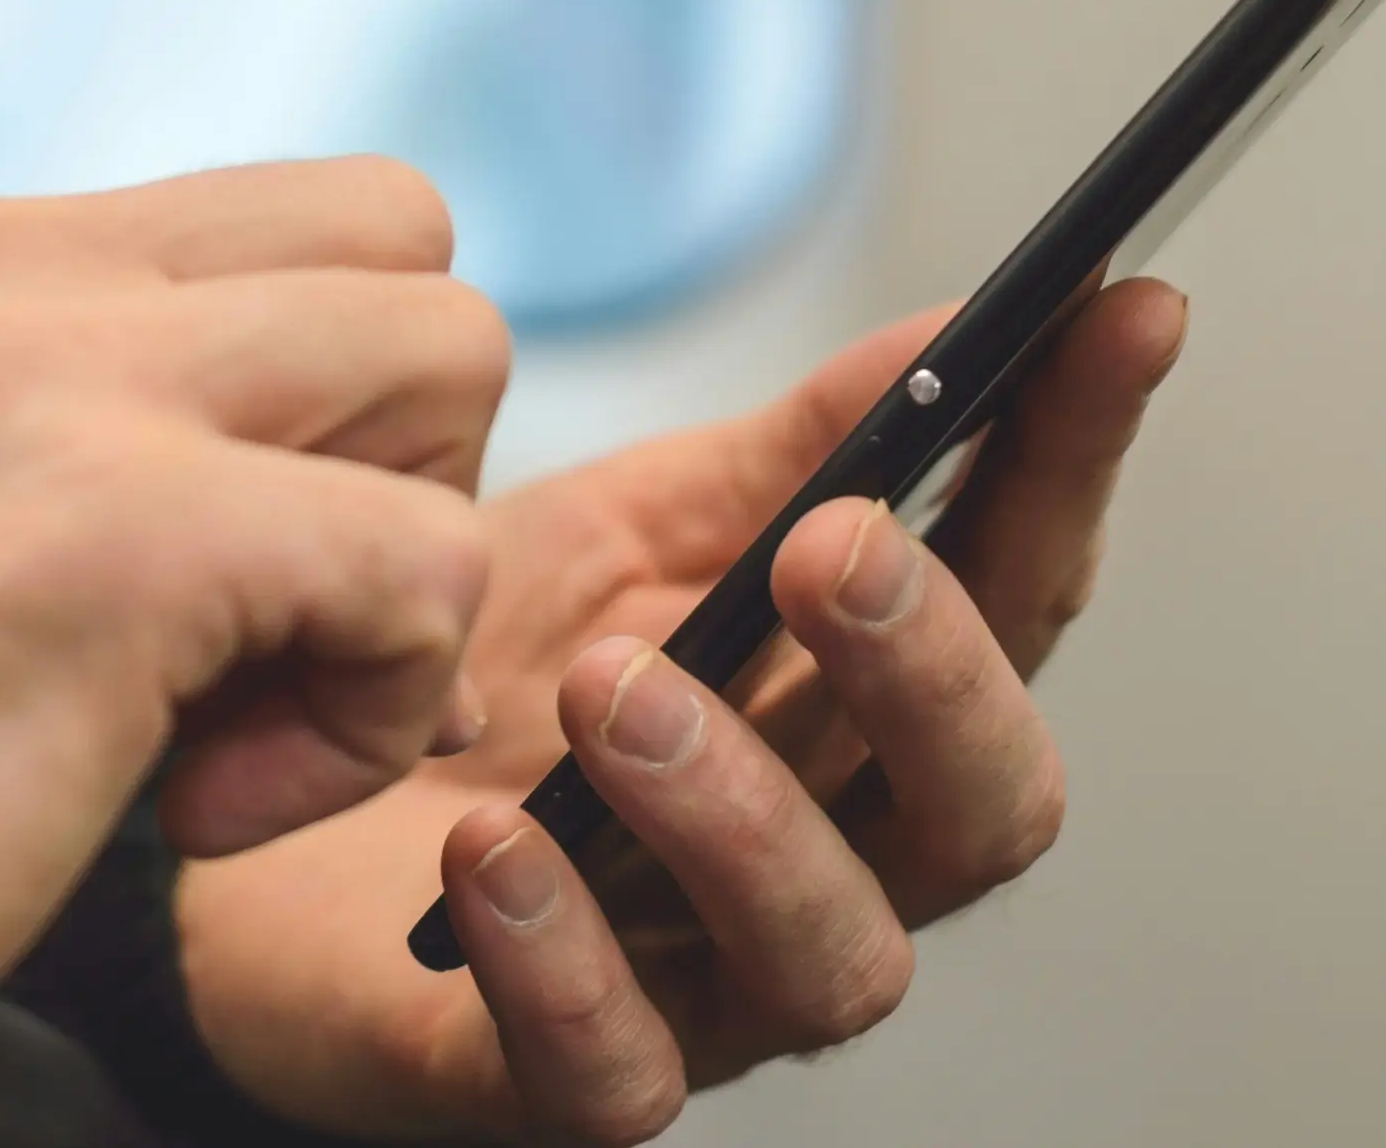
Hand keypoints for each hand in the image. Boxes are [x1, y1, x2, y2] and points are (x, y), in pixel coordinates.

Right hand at [0, 158, 511, 1038]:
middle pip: (391, 234)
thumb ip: (63, 431)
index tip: (188, 582)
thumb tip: (346, 497)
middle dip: (393, 444)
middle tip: (262, 616)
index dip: (297, 410)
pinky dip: (370, 714)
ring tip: (233, 710)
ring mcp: (47, 367)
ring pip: (452, 348)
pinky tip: (201, 805)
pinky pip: (430, 563)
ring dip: (401, 559)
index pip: (260, 225)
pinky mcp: (123, 517)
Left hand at [177, 280, 1187, 1141]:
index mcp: (856, 710)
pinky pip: (610, 1071)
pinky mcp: (548, 1079)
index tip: (1116, 315)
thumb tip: (951, 322)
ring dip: (740, 810)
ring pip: (830, 955)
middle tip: (834, 549)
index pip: (1015, 595)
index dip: (1073, 462)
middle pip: (983, 808)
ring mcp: (701, 985)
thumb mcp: (633, 531)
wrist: (268, 791)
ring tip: (611, 685)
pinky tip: (490, 853)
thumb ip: (791, 450)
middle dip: (934, 672)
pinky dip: (564, 963)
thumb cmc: (480, 675)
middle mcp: (823, 857)